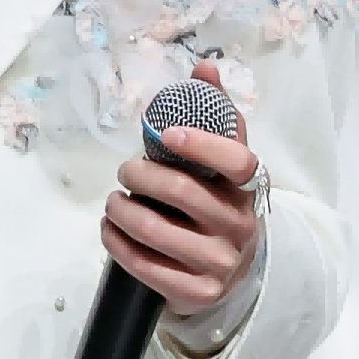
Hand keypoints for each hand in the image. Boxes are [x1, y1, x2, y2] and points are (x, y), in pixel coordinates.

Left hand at [104, 83, 263, 317]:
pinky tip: (110, 229)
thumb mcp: (223, 168)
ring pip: (152, 228)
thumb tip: (204, 67)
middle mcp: (239, 226)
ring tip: (114, 201)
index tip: (166, 133)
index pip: (237, 161)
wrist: (231, 274)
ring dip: (119, 208)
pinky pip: (139, 263)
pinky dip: (113, 240)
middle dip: (138, 174)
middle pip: (181, 191)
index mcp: (248, 190)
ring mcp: (218, 262)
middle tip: (125, 171)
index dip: (202, 144)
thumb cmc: (218, 207)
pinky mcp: (194, 291)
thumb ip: (216, 118)